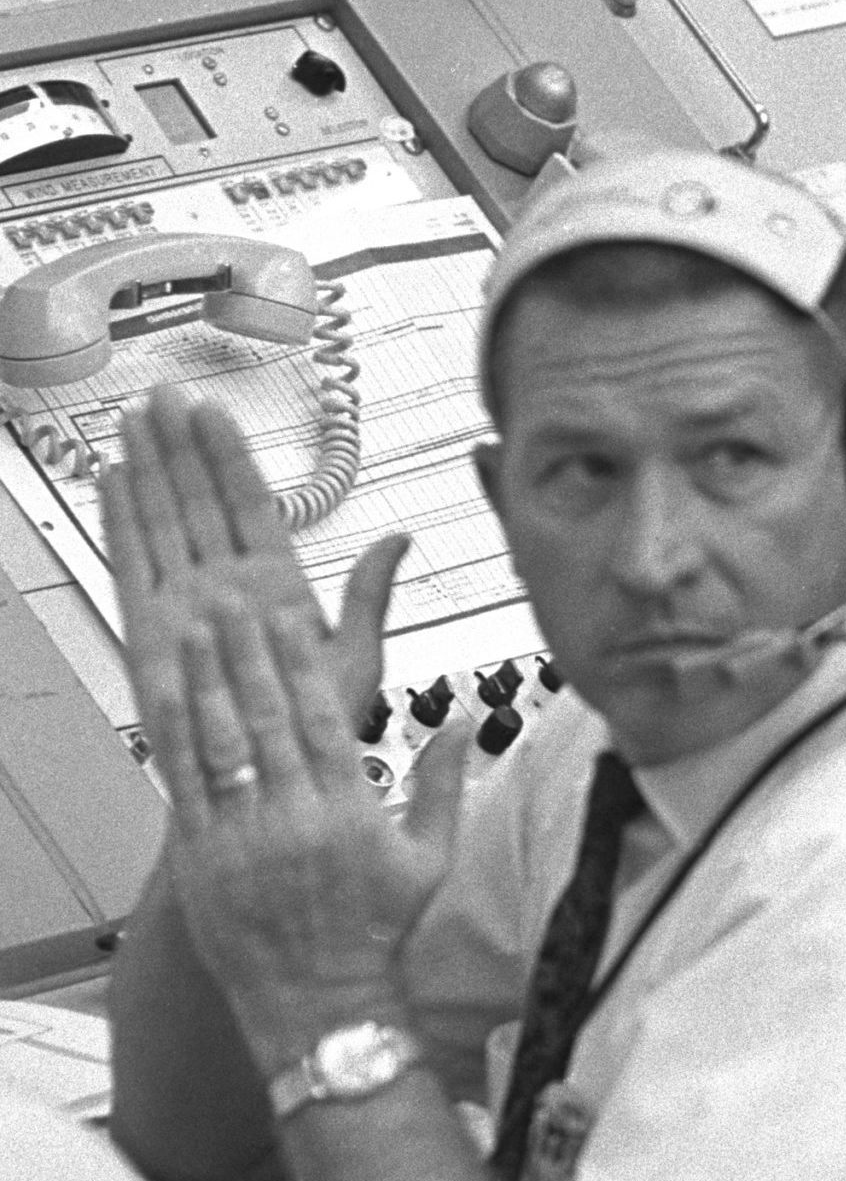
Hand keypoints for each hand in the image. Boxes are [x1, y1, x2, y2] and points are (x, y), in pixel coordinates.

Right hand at [102, 388, 406, 729]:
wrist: (270, 786)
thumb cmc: (312, 729)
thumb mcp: (356, 656)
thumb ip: (369, 594)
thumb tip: (399, 540)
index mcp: (277, 585)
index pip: (250, 503)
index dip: (230, 455)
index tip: (214, 411)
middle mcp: (225, 585)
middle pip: (197, 499)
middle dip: (179, 445)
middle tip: (159, 394)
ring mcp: (185, 603)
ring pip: (162, 520)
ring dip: (147, 468)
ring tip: (133, 419)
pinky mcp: (150, 630)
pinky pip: (131, 565)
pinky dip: (120, 521)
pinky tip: (111, 480)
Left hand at [140, 591, 467, 1079]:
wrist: (323, 1003)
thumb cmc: (378, 933)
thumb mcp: (428, 858)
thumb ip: (441, 784)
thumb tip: (458, 721)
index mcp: (349, 811)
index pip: (319, 716)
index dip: (298, 660)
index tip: (288, 615)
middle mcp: (293, 818)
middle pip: (265, 715)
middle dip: (247, 650)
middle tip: (234, 599)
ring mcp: (243, 838)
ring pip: (221, 741)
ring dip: (207, 678)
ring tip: (199, 630)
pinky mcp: (204, 859)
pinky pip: (186, 785)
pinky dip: (178, 736)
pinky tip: (174, 697)